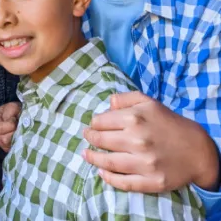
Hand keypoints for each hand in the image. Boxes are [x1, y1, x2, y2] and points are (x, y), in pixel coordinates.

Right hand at [0, 102, 20, 151]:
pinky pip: (8, 149)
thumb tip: (11, 124)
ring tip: (18, 131)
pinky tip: (17, 137)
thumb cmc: (16, 110)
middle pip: (2, 139)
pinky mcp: (3, 146)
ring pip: (6, 145)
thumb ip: (10, 113)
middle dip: (13, 133)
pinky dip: (14, 143)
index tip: (15, 119)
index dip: (10, 125)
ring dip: (14, 138)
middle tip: (18, 126)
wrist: (19, 114)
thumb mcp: (13, 107)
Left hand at [82, 91, 219, 192]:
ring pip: (109, 163)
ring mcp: (145, 163)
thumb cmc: (168, 122)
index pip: (102, 122)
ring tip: (86, 155)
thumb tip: (106, 105)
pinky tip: (101, 173)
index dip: (94, 124)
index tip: (91, 125)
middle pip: (103, 141)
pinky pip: (124, 183)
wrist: (196, 149)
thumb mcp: (148, 102)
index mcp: (135, 118)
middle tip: (86, 138)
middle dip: (91, 139)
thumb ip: (124, 99)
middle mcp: (138, 140)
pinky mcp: (152, 181)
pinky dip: (109, 179)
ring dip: (93, 159)